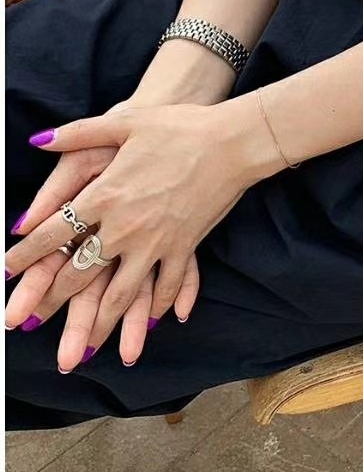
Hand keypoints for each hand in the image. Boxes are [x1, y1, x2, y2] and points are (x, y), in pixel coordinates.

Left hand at [5, 97, 276, 361]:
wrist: (231, 142)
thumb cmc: (178, 127)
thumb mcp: (124, 123)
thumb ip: (78, 133)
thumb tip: (38, 141)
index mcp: (105, 195)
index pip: (54, 232)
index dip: (27, 253)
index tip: (8, 270)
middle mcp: (124, 227)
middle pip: (80, 273)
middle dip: (52, 300)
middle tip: (32, 320)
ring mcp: (156, 242)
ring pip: (120, 294)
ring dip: (100, 324)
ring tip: (85, 348)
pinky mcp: (184, 247)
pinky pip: (166, 286)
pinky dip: (158, 307)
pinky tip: (152, 322)